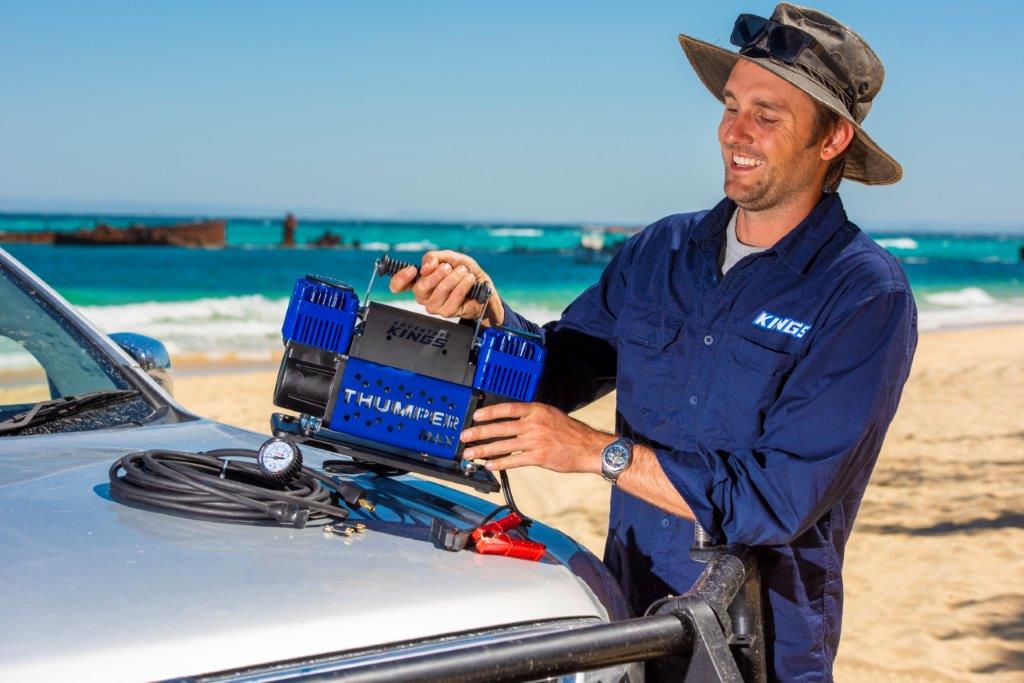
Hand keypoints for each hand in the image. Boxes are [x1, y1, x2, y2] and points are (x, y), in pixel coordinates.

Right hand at [388, 250, 504, 324]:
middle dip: (436, 275)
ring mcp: (434, 306)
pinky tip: (469, 279)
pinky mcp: (447, 312)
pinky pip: (453, 298)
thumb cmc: (463, 271)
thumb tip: (425, 267)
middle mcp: (424, 295)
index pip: (399, 285)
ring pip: (439, 292)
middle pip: (420, 288)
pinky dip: (463, 285)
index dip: (400, 279)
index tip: (412, 270)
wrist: (482, 285)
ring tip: (464, 271)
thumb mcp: (449, 257)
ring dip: (453, 278)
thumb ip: (434, 257)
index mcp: (420, 280)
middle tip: (448, 267)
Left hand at [460, 402, 615, 473]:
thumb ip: (531, 416)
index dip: (489, 412)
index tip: (475, 416)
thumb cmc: (570, 432)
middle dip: (479, 432)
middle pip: (500, 428)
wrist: (588, 447)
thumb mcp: (551, 415)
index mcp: (536, 410)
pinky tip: (489, 465)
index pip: (507, 409)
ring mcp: (535, 441)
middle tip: (465, 436)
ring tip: (470, 454)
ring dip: (484, 450)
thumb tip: (510, 420)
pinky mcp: (538, 457)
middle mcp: (534, 424)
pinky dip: (499, 463)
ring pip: (503, 446)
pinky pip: (513, 460)